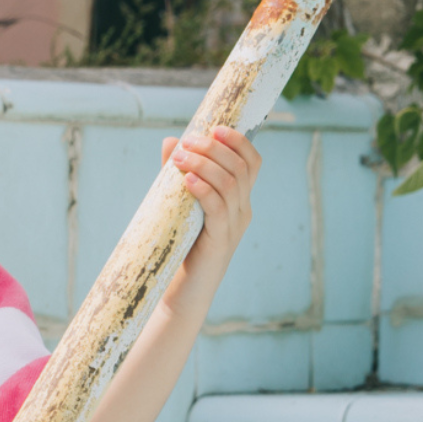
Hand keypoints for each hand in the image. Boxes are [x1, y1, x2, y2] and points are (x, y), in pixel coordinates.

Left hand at [162, 125, 260, 265]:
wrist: (184, 292)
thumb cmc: (182, 247)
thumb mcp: (181, 205)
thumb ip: (178, 175)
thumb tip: (171, 141)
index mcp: (238, 200)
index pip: (251, 162)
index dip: (238, 141)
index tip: (214, 128)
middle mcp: (242, 211)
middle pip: (241, 168)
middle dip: (214, 149)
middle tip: (187, 142)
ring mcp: (233, 227)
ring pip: (231, 185)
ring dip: (205, 166)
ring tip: (179, 158)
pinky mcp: (220, 242)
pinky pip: (218, 210)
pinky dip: (204, 190)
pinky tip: (187, 181)